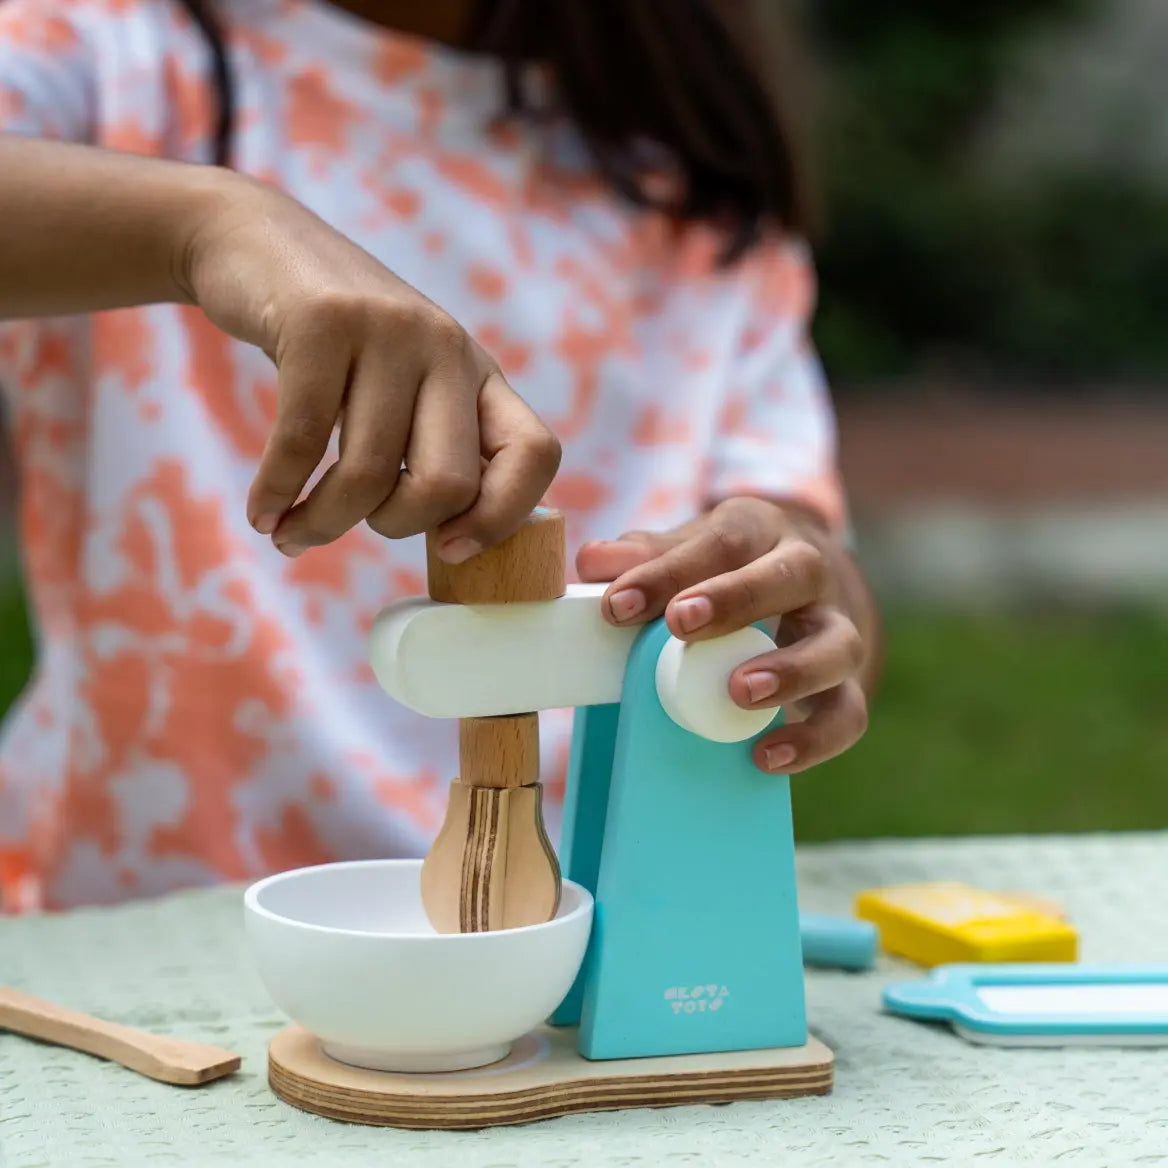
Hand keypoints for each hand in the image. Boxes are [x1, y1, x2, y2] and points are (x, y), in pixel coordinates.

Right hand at [180, 173, 559, 558]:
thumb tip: (452, 549)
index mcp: (479, 374)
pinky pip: (303, 441)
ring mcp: (389, 329)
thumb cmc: (336, 347)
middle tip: (353, 524)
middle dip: (394, 527)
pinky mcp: (323, 321)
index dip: (503, 516)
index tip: (451, 551)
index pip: (534, 454)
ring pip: (368, 473)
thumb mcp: (403, 384)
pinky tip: (263, 512)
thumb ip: (432, 446)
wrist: (259, 242)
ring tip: (289, 532)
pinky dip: (277, 493)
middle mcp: (447, 348)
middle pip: (448, 484)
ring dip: (321, 522)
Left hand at [576, 498, 868, 774]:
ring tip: (739, 694)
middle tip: (681, 626)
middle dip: (737, 599)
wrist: (791, 583)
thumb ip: (642, 557)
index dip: (669, 570)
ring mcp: (836, 627)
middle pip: (794, 573)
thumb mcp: (683, 550)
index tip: (619, 605)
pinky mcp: (846, 682)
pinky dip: (814, 739)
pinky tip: (764, 756)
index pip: (722, 540)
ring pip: (838, 644)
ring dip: (792, 671)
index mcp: (760, 530)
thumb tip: (593, 564)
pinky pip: (848, 712)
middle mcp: (809, 572)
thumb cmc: (719, 568)